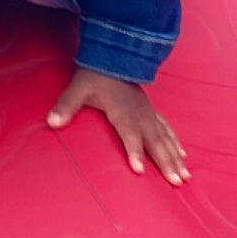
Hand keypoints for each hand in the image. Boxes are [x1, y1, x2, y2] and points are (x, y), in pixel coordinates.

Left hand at [46, 67, 189, 184]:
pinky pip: (167, 129)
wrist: (114, 55)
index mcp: (122, 110)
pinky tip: (184, 155)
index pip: (129, 134)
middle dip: (166, 163)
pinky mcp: (151, 111)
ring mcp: (148, 112)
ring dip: (176, 158)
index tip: (139, 170)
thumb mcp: (78, 88)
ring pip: (166, 138)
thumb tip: (51, 122)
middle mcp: (140, 114)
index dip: (134, 151)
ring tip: (185, 176)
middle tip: (176, 182)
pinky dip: (176, 143)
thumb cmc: (95, 74)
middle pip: (155, 141)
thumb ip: (66, 106)